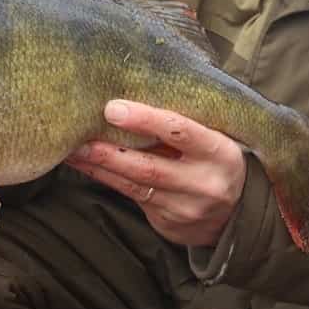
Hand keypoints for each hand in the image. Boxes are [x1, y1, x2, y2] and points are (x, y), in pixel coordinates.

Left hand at [65, 99, 245, 246]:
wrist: (237, 217)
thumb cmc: (218, 160)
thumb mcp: (216, 139)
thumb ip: (186, 122)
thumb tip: (138, 85)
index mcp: (220, 153)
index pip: (181, 132)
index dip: (146, 120)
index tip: (114, 108)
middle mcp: (203, 182)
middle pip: (149, 166)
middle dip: (109, 151)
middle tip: (79, 136)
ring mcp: (185, 207)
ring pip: (134, 184)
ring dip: (99, 166)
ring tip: (72, 150)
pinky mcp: (167, 223)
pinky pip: (131, 197)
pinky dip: (105, 179)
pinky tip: (86, 166)